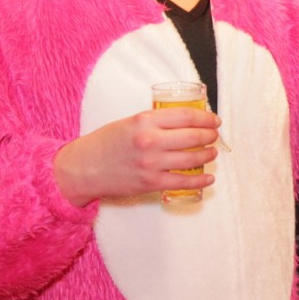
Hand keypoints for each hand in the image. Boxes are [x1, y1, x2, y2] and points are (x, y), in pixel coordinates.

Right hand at [54, 106, 219, 206]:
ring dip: (208, 155)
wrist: (83, 168)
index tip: (214, 120)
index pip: (187, 116)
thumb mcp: (131, 122)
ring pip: (193, 158)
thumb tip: (187, 121)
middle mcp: (150, 140)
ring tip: (212, 153)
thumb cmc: (107, 143)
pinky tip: (208, 178)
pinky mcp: (151, 183)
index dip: (206, 117)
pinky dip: (201, 180)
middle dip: (210, 135)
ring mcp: (152, 163)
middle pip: (194, 136)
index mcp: (145, 120)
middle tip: (215, 136)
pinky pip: (184, 182)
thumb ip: (156, 121)